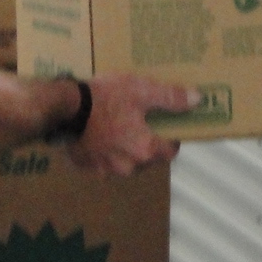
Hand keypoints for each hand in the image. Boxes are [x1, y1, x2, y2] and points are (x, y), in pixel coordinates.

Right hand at [68, 74, 198, 177]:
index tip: (165, 123)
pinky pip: (102, 162)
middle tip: (139, 120)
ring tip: (116, 125)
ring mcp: (105, 171)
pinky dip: (104, 152)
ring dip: (124, 148)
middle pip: (147, 157)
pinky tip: (97, 134)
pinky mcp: (86, 168)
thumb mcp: (141, 90)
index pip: (170, 150)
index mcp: (145, 150)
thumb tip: (197, 100)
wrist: (64, 109)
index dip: (171, 136)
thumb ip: (171, 98)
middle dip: (146, 141)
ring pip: (124, 161)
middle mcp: (128, 167)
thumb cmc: (105, 98)